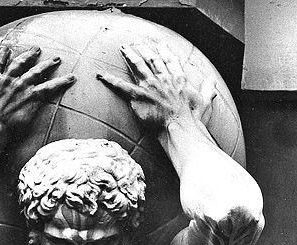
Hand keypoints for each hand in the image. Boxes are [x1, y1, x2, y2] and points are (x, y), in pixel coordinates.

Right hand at [0, 41, 74, 141]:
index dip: (3, 55)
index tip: (8, 50)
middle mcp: (7, 79)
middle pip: (21, 63)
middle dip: (29, 56)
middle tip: (37, 50)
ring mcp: (20, 87)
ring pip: (37, 72)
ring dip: (48, 65)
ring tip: (56, 60)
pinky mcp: (32, 98)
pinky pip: (50, 88)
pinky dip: (61, 83)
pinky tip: (70, 79)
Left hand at [97, 40, 215, 132]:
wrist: (180, 129)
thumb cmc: (192, 119)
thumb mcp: (204, 102)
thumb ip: (207, 90)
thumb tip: (212, 83)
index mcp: (178, 79)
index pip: (169, 60)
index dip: (163, 50)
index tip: (158, 44)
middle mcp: (163, 79)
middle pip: (152, 59)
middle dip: (143, 49)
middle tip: (136, 44)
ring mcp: (150, 87)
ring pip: (137, 66)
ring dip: (130, 56)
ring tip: (123, 49)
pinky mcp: (138, 97)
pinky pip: (121, 87)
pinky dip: (110, 81)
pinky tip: (102, 76)